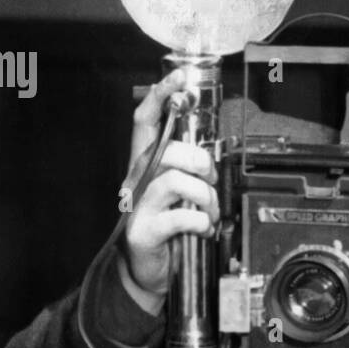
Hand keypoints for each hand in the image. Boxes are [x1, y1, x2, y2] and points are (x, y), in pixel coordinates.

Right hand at [120, 70, 219, 308]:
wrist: (148, 270)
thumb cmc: (167, 226)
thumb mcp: (177, 192)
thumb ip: (188, 168)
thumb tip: (212, 152)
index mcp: (146, 164)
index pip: (146, 120)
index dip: (161, 95)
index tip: (179, 77)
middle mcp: (137, 180)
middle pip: (169, 150)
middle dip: (201, 163)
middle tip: (211, 182)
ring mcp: (138, 205)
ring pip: (176, 181)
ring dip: (205, 197)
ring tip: (210, 212)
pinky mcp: (144, 231)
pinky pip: (180, 216)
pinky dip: (200, 221)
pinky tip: (203, 228)